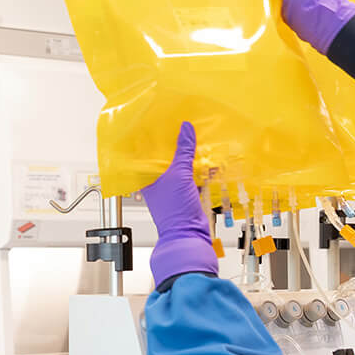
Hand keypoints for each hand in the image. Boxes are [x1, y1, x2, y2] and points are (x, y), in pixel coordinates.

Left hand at [143, 122, 216, 286]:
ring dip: (190, 155)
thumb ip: (183, 150)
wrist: (189, 234)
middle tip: (181, 125)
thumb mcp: (179, 174)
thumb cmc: (174, 211)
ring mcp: (172, 187)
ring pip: (180, 165)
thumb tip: (186, 128)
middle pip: (164, 157)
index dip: (152, 137)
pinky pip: (193, 175)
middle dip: (174, 144)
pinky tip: (209, 159)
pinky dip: (200, 168)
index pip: (145, 152)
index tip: (159, 120)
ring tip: (197, 138)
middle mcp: (156, 181)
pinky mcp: (186, 192)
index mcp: (145, 176)